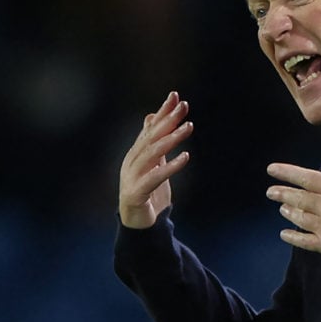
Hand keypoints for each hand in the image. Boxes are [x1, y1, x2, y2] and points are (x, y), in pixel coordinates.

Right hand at [118, 91, 193, 228]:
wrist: (138, 225)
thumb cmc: (147, 193)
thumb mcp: (153, 164)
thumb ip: (153, 142)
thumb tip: (152, 117)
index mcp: (136, 154)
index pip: (150, 128)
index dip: (163, 112)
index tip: (176, 95)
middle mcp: (132, 162)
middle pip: (151, 137)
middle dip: (168, 119)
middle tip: (184, 105)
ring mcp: (131, 177)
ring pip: (152, 153)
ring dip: (171, 138)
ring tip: (189, 127)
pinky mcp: (136, 193)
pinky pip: (155, 177)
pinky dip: (170, 166)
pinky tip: (186, 157)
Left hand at [265, 127, 320, 271]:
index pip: (306, 178)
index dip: (286, 173)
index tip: (271, 170)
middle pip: (297, 199)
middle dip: (281, 193)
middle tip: (270, 191)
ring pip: (299, 218)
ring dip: (288, 211)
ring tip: (282, 207)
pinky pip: (304, 241)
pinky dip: (292, 237)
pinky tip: (285, 233)